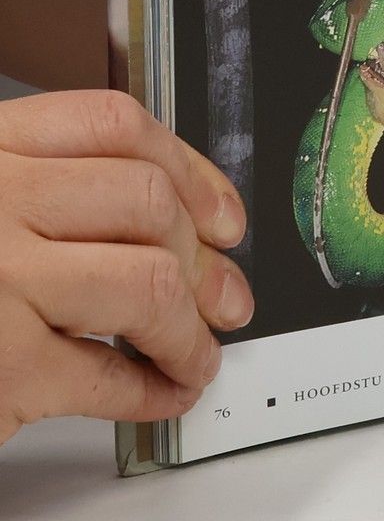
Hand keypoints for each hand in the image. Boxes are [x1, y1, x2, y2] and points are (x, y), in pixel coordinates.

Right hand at [0, 89, 251, 445]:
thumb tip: (177, 217)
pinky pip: (107, 373)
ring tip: (194, 354)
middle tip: (224, 298)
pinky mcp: (0, 367)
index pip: (114, 126)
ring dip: (189, 331)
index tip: (222, 213)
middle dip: (204, 259)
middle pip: (147, 205)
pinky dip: (152, 389)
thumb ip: (44, 193)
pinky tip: (158, 393)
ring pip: (148, 282)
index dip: (189, 170)